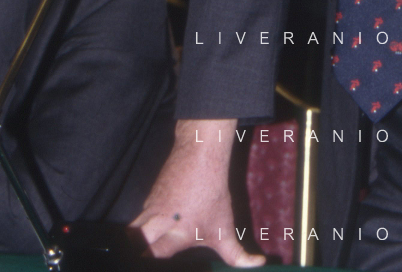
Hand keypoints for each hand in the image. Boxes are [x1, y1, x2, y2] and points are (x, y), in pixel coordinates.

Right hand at [132, 118, 264, 267]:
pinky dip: (138, 230)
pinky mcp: (146, 201)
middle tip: (144, 253)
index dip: (148, 259)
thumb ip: (236, 254)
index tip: (151, 259)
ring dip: (133, 241)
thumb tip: (258, 264)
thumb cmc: (213, 194)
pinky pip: (137, 220)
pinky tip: (145, 236)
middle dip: (134, 250)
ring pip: (130, 231)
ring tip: (144, 248)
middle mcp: (159, 223)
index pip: (153, 255)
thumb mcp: (225, 228)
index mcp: (178, 234)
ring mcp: (149, 210)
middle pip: (133, 240)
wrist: (200, 154)